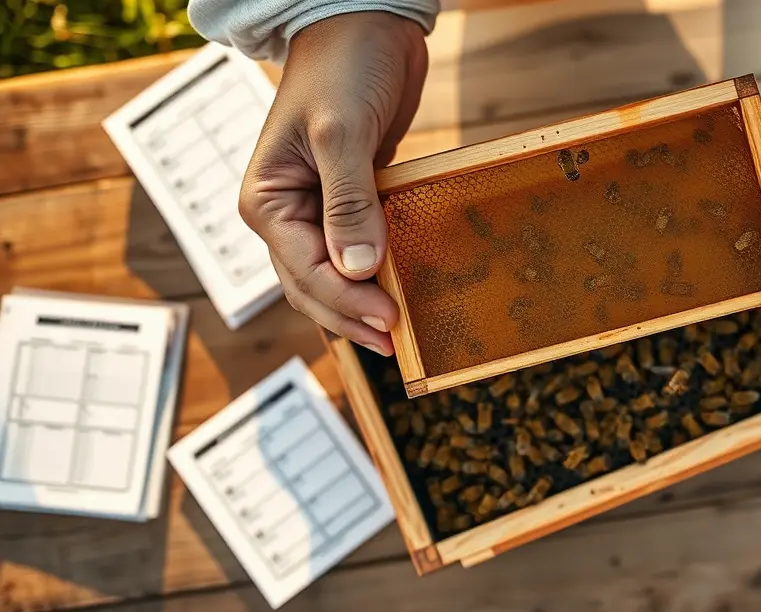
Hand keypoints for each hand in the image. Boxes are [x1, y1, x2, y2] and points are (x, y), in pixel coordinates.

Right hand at [239, 12, 427, 355]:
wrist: (365, 26)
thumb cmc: (343, 67)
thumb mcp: (341, 132)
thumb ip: (348, 201)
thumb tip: (357, 268)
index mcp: (266, 201)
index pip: (304, 271)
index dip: (346, 301)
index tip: (390, 321)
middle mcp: (287, 213)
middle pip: (314, 287)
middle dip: (352, 316)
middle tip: (396, 341)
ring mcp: (319, 210)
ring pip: (335, 277)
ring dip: (362, 304)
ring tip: (398, 331)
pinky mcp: (353, 201)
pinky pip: (361, 250)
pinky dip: (378, 273)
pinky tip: (404, 289)